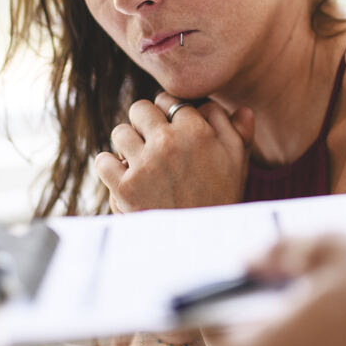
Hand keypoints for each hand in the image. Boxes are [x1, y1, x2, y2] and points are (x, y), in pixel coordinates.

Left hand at [95, 93, 254, 212]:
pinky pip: (103, 160)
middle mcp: (168, 141)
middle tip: (154, 145)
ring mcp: (144, 164)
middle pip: (140, 109)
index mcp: (196, 130)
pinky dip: (110, 167)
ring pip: (120, 132)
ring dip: (127, 145)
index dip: (169, 114)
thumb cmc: (221, 199)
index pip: (169, 100)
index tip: (172, 130)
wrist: (201, 245)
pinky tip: (124, 177)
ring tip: (140, 163)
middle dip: (145, 124)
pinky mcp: (124, 187)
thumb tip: (243, 109)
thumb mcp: (239, 163)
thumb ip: (239, 132)